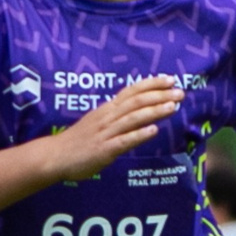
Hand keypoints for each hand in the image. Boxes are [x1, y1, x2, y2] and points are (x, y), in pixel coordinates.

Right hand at [44, 77, 182, 180]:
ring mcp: (106, 133)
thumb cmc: (79, 140)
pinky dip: (139, 135)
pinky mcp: (104, 150)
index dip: (151, 84)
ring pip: (133, 118)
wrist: (55, 156)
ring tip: (173, 106)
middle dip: (160, 95)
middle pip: (136, 102)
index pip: (132, 91)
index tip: (170, 79)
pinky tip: (154, 131)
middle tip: (180, 92)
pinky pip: (124, 141)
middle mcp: (108, 117)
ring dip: (154, 111)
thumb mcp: (98, 121)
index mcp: (107, 109)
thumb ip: (117, 115)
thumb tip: (138, 109)